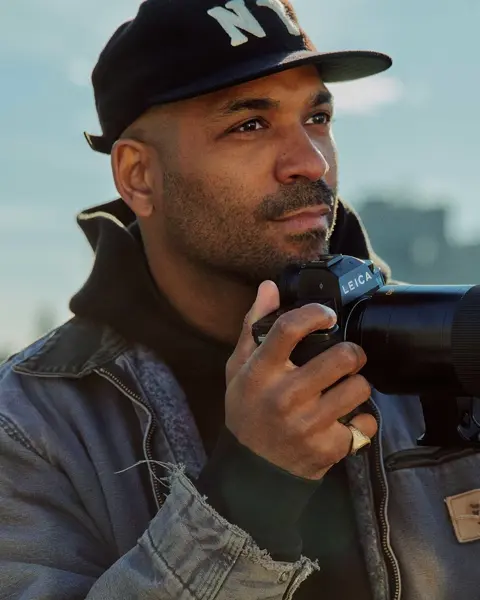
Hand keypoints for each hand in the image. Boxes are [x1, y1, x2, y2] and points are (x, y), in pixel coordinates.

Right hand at [225, 281, 377, 479]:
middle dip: (352, 353)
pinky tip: (345, 421)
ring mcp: (308, 425)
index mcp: (260, 374)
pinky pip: (366, 424)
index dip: (314, 314)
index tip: (327, 316)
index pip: (289, 329)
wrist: (253, 470)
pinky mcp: (328, 448)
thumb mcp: (239, 369)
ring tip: (345, 389)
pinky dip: (361, 421)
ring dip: (357, 386)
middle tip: (347, 358)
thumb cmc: (246, 411)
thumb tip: (269, 287)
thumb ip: (253, 326)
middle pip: (341, 357)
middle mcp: (284, 397)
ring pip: (360, 388)